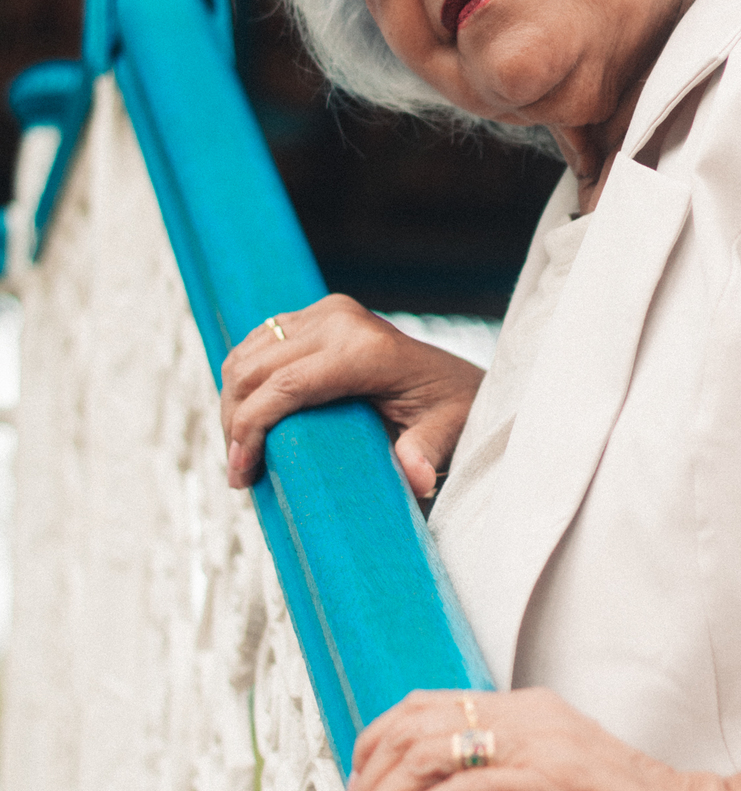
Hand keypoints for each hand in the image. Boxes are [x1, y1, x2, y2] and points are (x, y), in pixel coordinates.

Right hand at [219, 296, 483, 498]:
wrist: (456, 382)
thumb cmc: (451, 412)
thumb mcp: (445, 434)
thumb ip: (426, 454)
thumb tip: (415, 478)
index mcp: (365, 349)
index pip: (283, 386)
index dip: (249, 430)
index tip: (241, 476)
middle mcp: (340, 321)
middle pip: (255, 370)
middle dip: (234, 425)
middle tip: (239, 475)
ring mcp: (326, 313)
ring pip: (247, 356)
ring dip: (234, 405)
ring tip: (241, 454)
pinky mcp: (317, 315)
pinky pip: (259, 345)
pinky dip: (244, 383)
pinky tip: (250, 421)